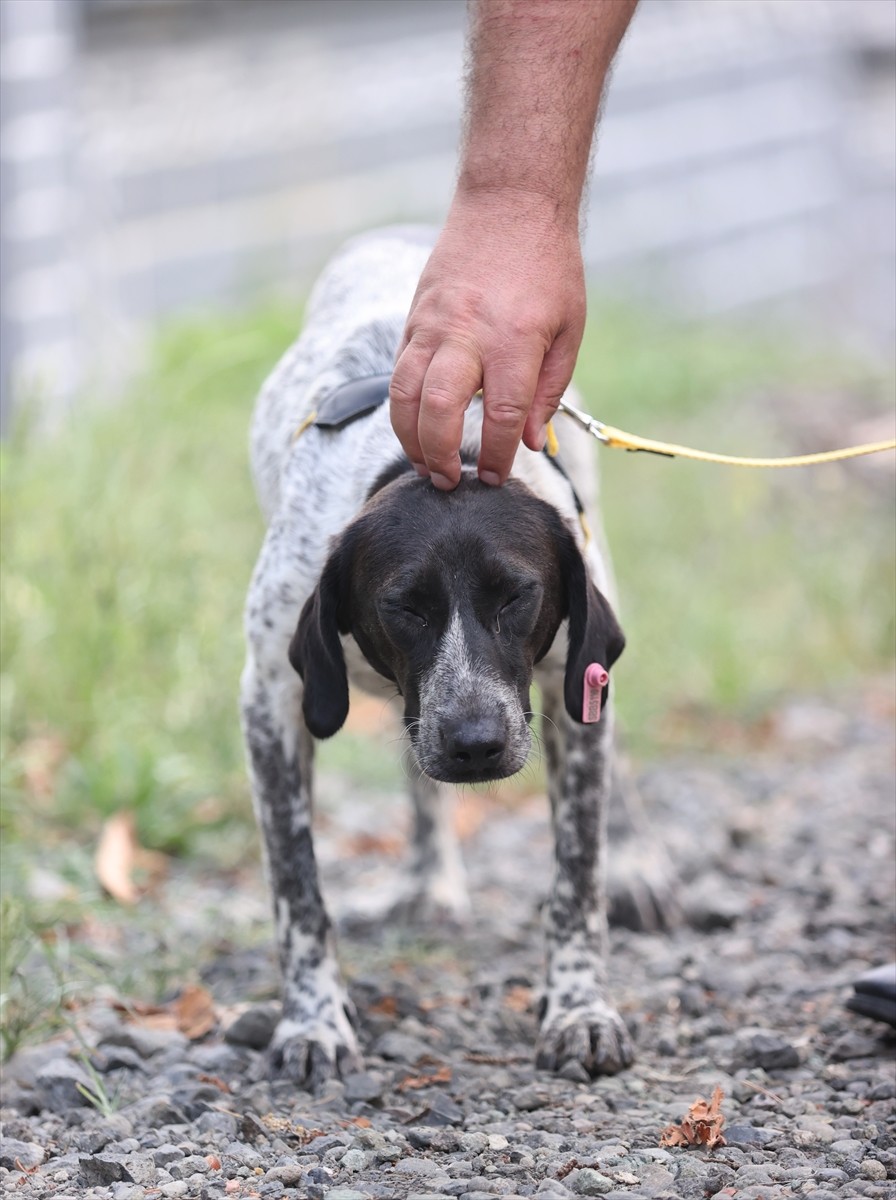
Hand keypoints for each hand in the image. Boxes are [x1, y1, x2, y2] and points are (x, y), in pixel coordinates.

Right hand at [390, 191, 585, 489]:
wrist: (510, 203)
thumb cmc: (549, 269)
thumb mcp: (569, 330)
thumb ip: (549, 390)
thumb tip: (528, 442)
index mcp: (514, 340)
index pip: (499, 415)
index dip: (494, 456)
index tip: (493, 478)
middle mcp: (467, 333)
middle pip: (439, 409)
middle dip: (439, 455)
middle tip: (447, 482)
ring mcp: (433, 324)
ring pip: (405, 394)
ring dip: (409, 438)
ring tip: (424, 465)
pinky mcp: (414, 318)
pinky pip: (399, 372)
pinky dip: (403, 407)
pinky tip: (416, 427)